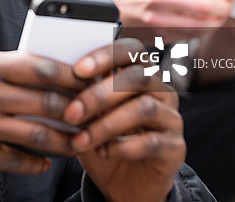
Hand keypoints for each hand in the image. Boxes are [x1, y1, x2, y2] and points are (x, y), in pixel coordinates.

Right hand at [0, 50, 90, 174]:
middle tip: (94, 114)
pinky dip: (35, 163)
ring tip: (79, 141)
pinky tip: (43, 161)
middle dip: (77, 110)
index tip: (88, 79)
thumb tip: (40, 78)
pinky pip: (15, 160)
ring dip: (65, 141)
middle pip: (47, 103)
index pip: (40, 66)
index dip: (70, 74)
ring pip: (38, 135)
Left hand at [66, 39, 184, 201]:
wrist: (124, 183)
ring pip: (144, 108)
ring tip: (80, 140)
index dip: (106, 55)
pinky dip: (122, 147)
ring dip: (106, 125)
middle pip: (137, 78)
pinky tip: (102, 152)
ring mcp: (172, 118)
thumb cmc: (102, 139)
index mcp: (141, 73)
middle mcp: (162, 91)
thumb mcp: (87, 115)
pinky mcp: (176, 148)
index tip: (77, 70)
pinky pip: (152, 142)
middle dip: (99, 95)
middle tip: (70, 113)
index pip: (131, 50)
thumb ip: (80, 94)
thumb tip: (58, 77)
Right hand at [100, 0, 234, 41]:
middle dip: (226, 9)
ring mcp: (158, 17)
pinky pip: (189, 36)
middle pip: (209, 5)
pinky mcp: (157, 34)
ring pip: (202, 25)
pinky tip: (201, 26)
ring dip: (216, 23)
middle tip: (229, 8)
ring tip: (218, 18)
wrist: (109, 3)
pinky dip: (200, 32)